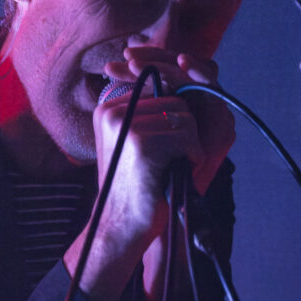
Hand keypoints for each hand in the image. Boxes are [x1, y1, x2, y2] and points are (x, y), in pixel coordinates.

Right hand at [64, 48, 234, 300]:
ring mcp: (123, 122)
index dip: (178, 112)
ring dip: (189, 143)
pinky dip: (191, 154)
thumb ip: (158, 111)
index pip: (159, 84)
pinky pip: (185, 133)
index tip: (172, 140)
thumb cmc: (141, 186)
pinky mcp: (139, 140)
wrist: (121, 227)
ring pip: (183, 114)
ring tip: (173, 166)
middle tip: (175, 159)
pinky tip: (177, 172)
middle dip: (186, 131)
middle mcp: (111, 109)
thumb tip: (192, 73)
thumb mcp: (145, 141)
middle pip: (174, 99)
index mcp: (109, 106)